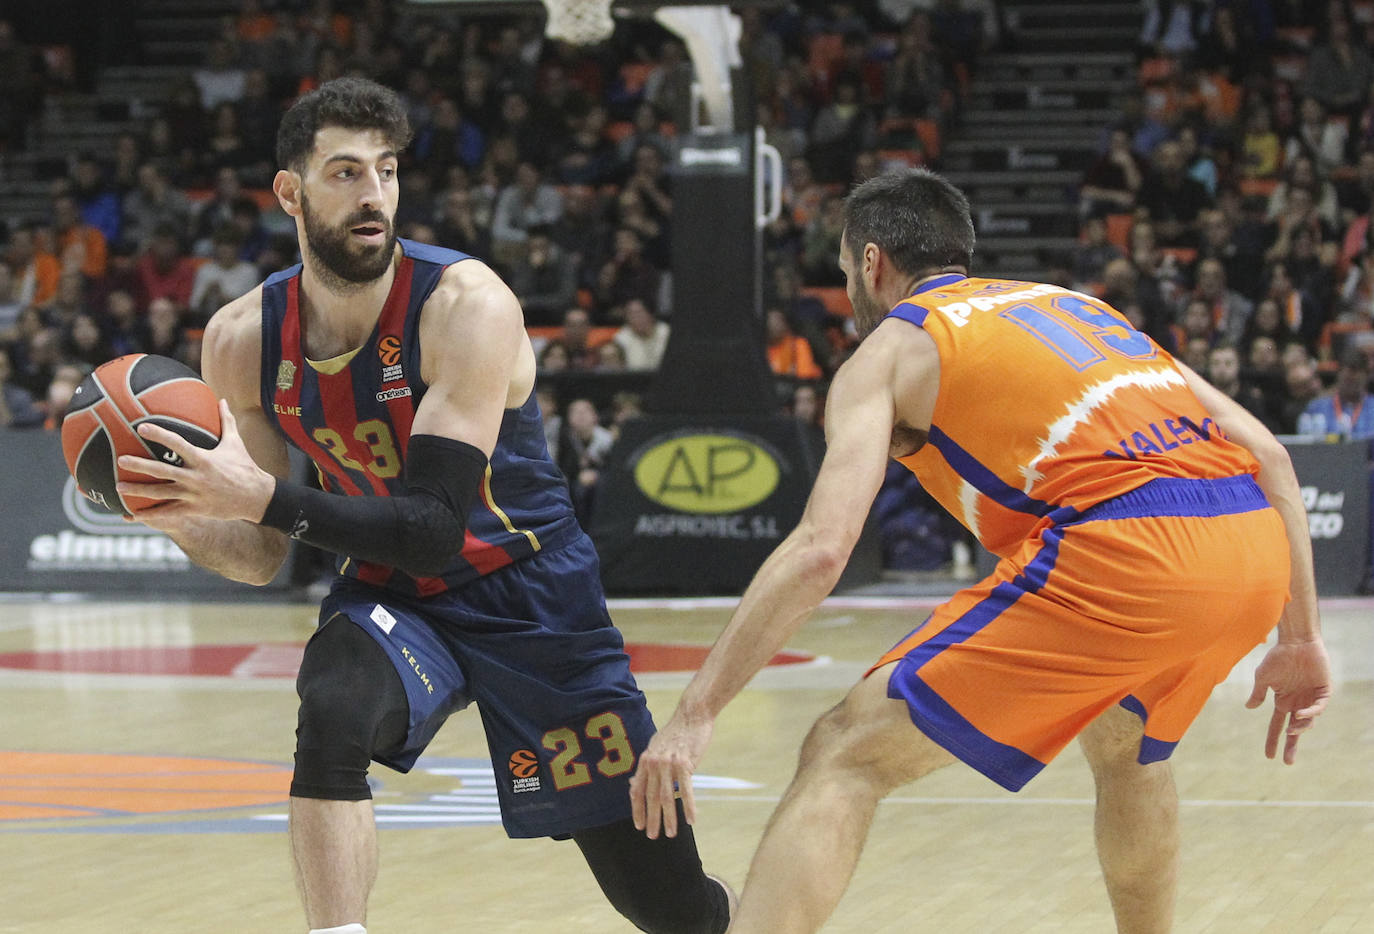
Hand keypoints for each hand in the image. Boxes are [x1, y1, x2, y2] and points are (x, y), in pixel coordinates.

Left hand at [118, 399, 274, 524]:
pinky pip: (168, 513)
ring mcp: (193, 494)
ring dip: (138, 491)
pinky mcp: (194, 509)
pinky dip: (149, 515)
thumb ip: (226, 421)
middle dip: (141, 466)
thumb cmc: (245, 467)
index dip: (159, 435)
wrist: (256, 497)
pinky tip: (133, 514)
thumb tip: (221, 399)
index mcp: (203, 459)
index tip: (141, 427)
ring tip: (118, 487)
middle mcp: (196, 477)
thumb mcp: (236, 443)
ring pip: (161, 494)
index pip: (177, 444)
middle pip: (163, 471)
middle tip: (121, 460)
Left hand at [629, 712, 712, 839]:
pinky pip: (687, 789)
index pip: (637, 790)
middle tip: (653, 836)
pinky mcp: (685, 763)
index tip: (639, 825)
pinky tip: (692, 820)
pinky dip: (689, 806)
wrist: (692, 714)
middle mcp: (654, 763)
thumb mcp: (655, 747)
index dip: (637, 809)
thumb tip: (633, 784)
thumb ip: (646, 767)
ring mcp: (669, 763)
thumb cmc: (675, 732)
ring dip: (669, 818)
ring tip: (670, 833)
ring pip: (668, 796)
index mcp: (645, 760)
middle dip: (651, 819)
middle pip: (651, 797)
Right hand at [1245, 639, 1331, 763]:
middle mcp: (1296, 703)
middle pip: (1295, 730)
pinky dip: (1312, 713)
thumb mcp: (1263, 676)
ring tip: (1293, 729)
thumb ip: (1258, 693)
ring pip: (1308, 721)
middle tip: (1288, 762)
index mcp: (1282, 701)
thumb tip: (1249, 707)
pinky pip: (1319, 707)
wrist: (1296, 642)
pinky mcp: (1323, 691)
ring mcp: (1310, 698)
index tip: (1269, 756)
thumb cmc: (1278, 657)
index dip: (1273, 740)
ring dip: (1301, 728)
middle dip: (1291, 746)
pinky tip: (1301, 714)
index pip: (1276, 726)